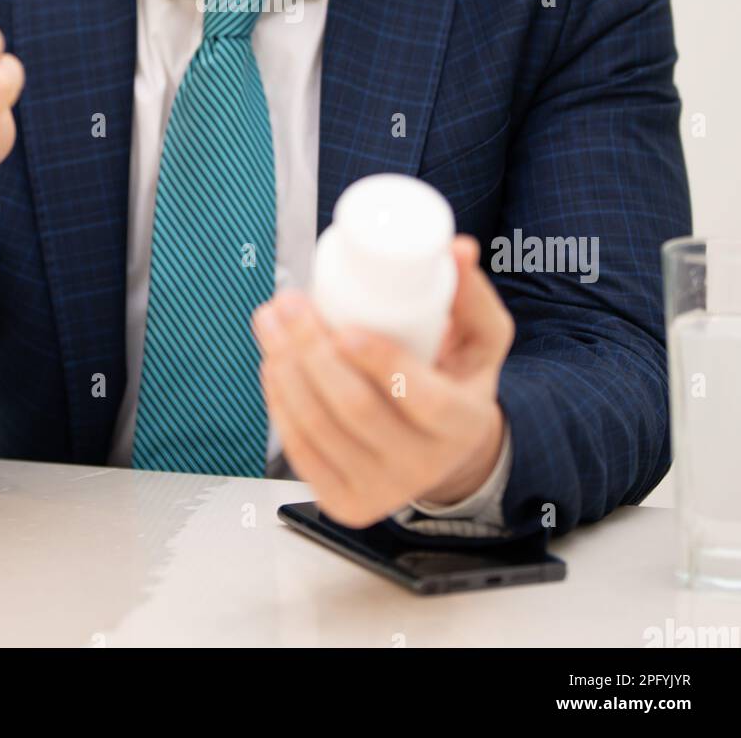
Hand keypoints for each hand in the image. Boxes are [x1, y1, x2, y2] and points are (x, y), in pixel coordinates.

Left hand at [252, 235, 514, 527]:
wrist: (441, 449)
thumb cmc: (457, 380)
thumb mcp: (481, 339)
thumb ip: (470, 292)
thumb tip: (458, 248)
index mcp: (462, 424)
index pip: (422, 398)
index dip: (381, 363)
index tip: (345, 327)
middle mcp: (423, 466)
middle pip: (356, 410)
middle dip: (311, 352)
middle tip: (288, 302)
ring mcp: (380, 491)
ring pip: (319, 429)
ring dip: (284, 369)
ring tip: (269, 321)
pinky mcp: (343, 502)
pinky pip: (300, 450)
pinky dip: (279, 401)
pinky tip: (271, 363)